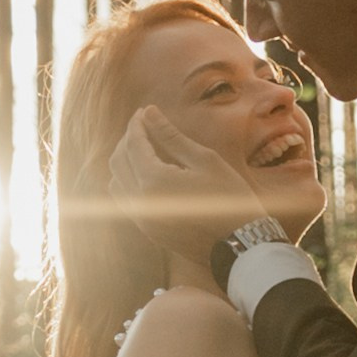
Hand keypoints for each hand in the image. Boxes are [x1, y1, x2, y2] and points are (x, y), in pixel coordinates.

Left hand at [106, 106, 268, 256]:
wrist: (240, 245)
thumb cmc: (229, 198)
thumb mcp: (204, 160)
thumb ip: (171, 136)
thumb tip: (149, 112)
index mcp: (154, 181)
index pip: (133, 144)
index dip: (137, 124)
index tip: (144, 111)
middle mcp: (141, 201)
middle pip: (118, 161)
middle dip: (128, 140)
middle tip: (144, 126)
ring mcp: (142, 219)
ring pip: (116, 182)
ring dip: (124, 162)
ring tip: (143, 149)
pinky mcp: (148, 231)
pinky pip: (125, 201)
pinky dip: (128, 182)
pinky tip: (146, 174)